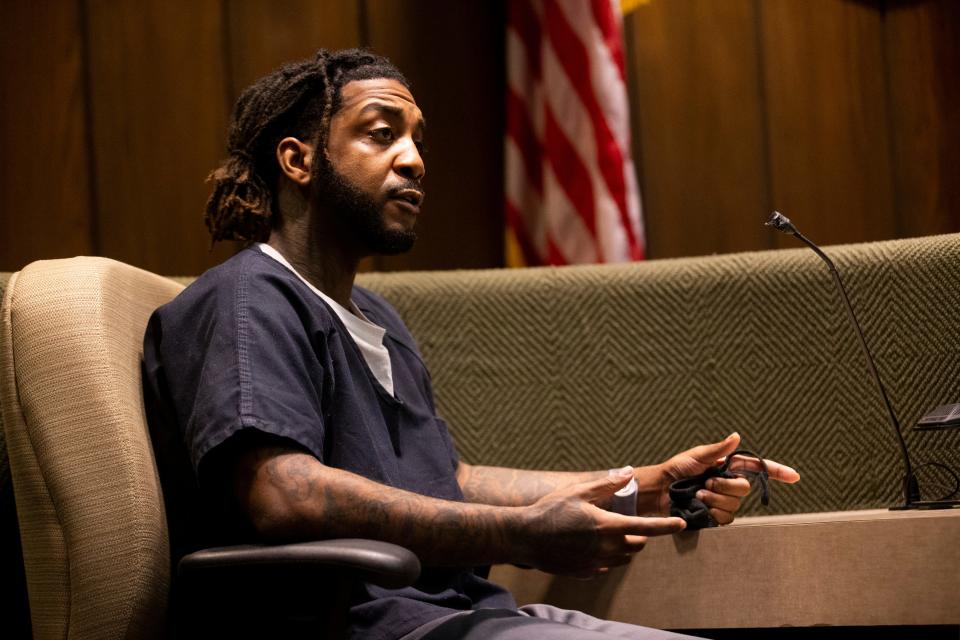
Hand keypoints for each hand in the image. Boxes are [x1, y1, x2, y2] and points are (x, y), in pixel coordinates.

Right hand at [518, 469, 685, 577]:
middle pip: (637, 545)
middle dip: (638, 535)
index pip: (647, 528)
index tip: (682, 524)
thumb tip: (629, 473)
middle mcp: (606, 548)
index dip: (667, 526)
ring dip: (623, 547)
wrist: (525, 537)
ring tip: (607, 533)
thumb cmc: (550, 510)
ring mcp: (596, 563)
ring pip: (623, 558)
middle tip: (625, 523)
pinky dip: (606, 557)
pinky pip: (606, 566)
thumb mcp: (578, 491)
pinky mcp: (586, 572)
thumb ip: (607, 485)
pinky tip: (590, 546)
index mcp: (608, 526)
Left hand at [645, 432, 799, 524]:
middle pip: (744, 488)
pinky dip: (712, 511)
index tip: (794, 476)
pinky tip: (700, 505)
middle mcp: (729, 484)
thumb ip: (718, 450)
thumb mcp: (697, 456)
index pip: (757, 468)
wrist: (661, 490)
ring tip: (698, 494)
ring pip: (735, 504)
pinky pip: (725, 517)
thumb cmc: (677, 469)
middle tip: (705, 483)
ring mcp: (724, 501)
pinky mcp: (717, 516)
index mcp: (728, 467)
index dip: (776, 472)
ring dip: (715, 499)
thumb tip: (736, 436)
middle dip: (724, 486)